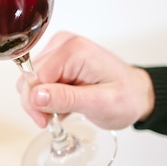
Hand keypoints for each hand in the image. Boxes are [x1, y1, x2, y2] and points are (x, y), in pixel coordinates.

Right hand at [17, 32, 154, 129]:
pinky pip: (37, 79)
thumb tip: (35, 96)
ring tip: (61, 111)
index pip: (35, 76)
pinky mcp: (57, 58)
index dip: (35, 102)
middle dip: (37, 103)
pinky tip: (61, 104)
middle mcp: (64, 44)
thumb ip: (66, 99)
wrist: (137, 94)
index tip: (45, 121)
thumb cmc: (126, 98)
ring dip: (41, 101)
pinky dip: (46, 97)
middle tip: (52, 120)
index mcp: (74, 50)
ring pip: (30, 79)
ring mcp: (59, 50)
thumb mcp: (100, 104)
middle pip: (29, 77)